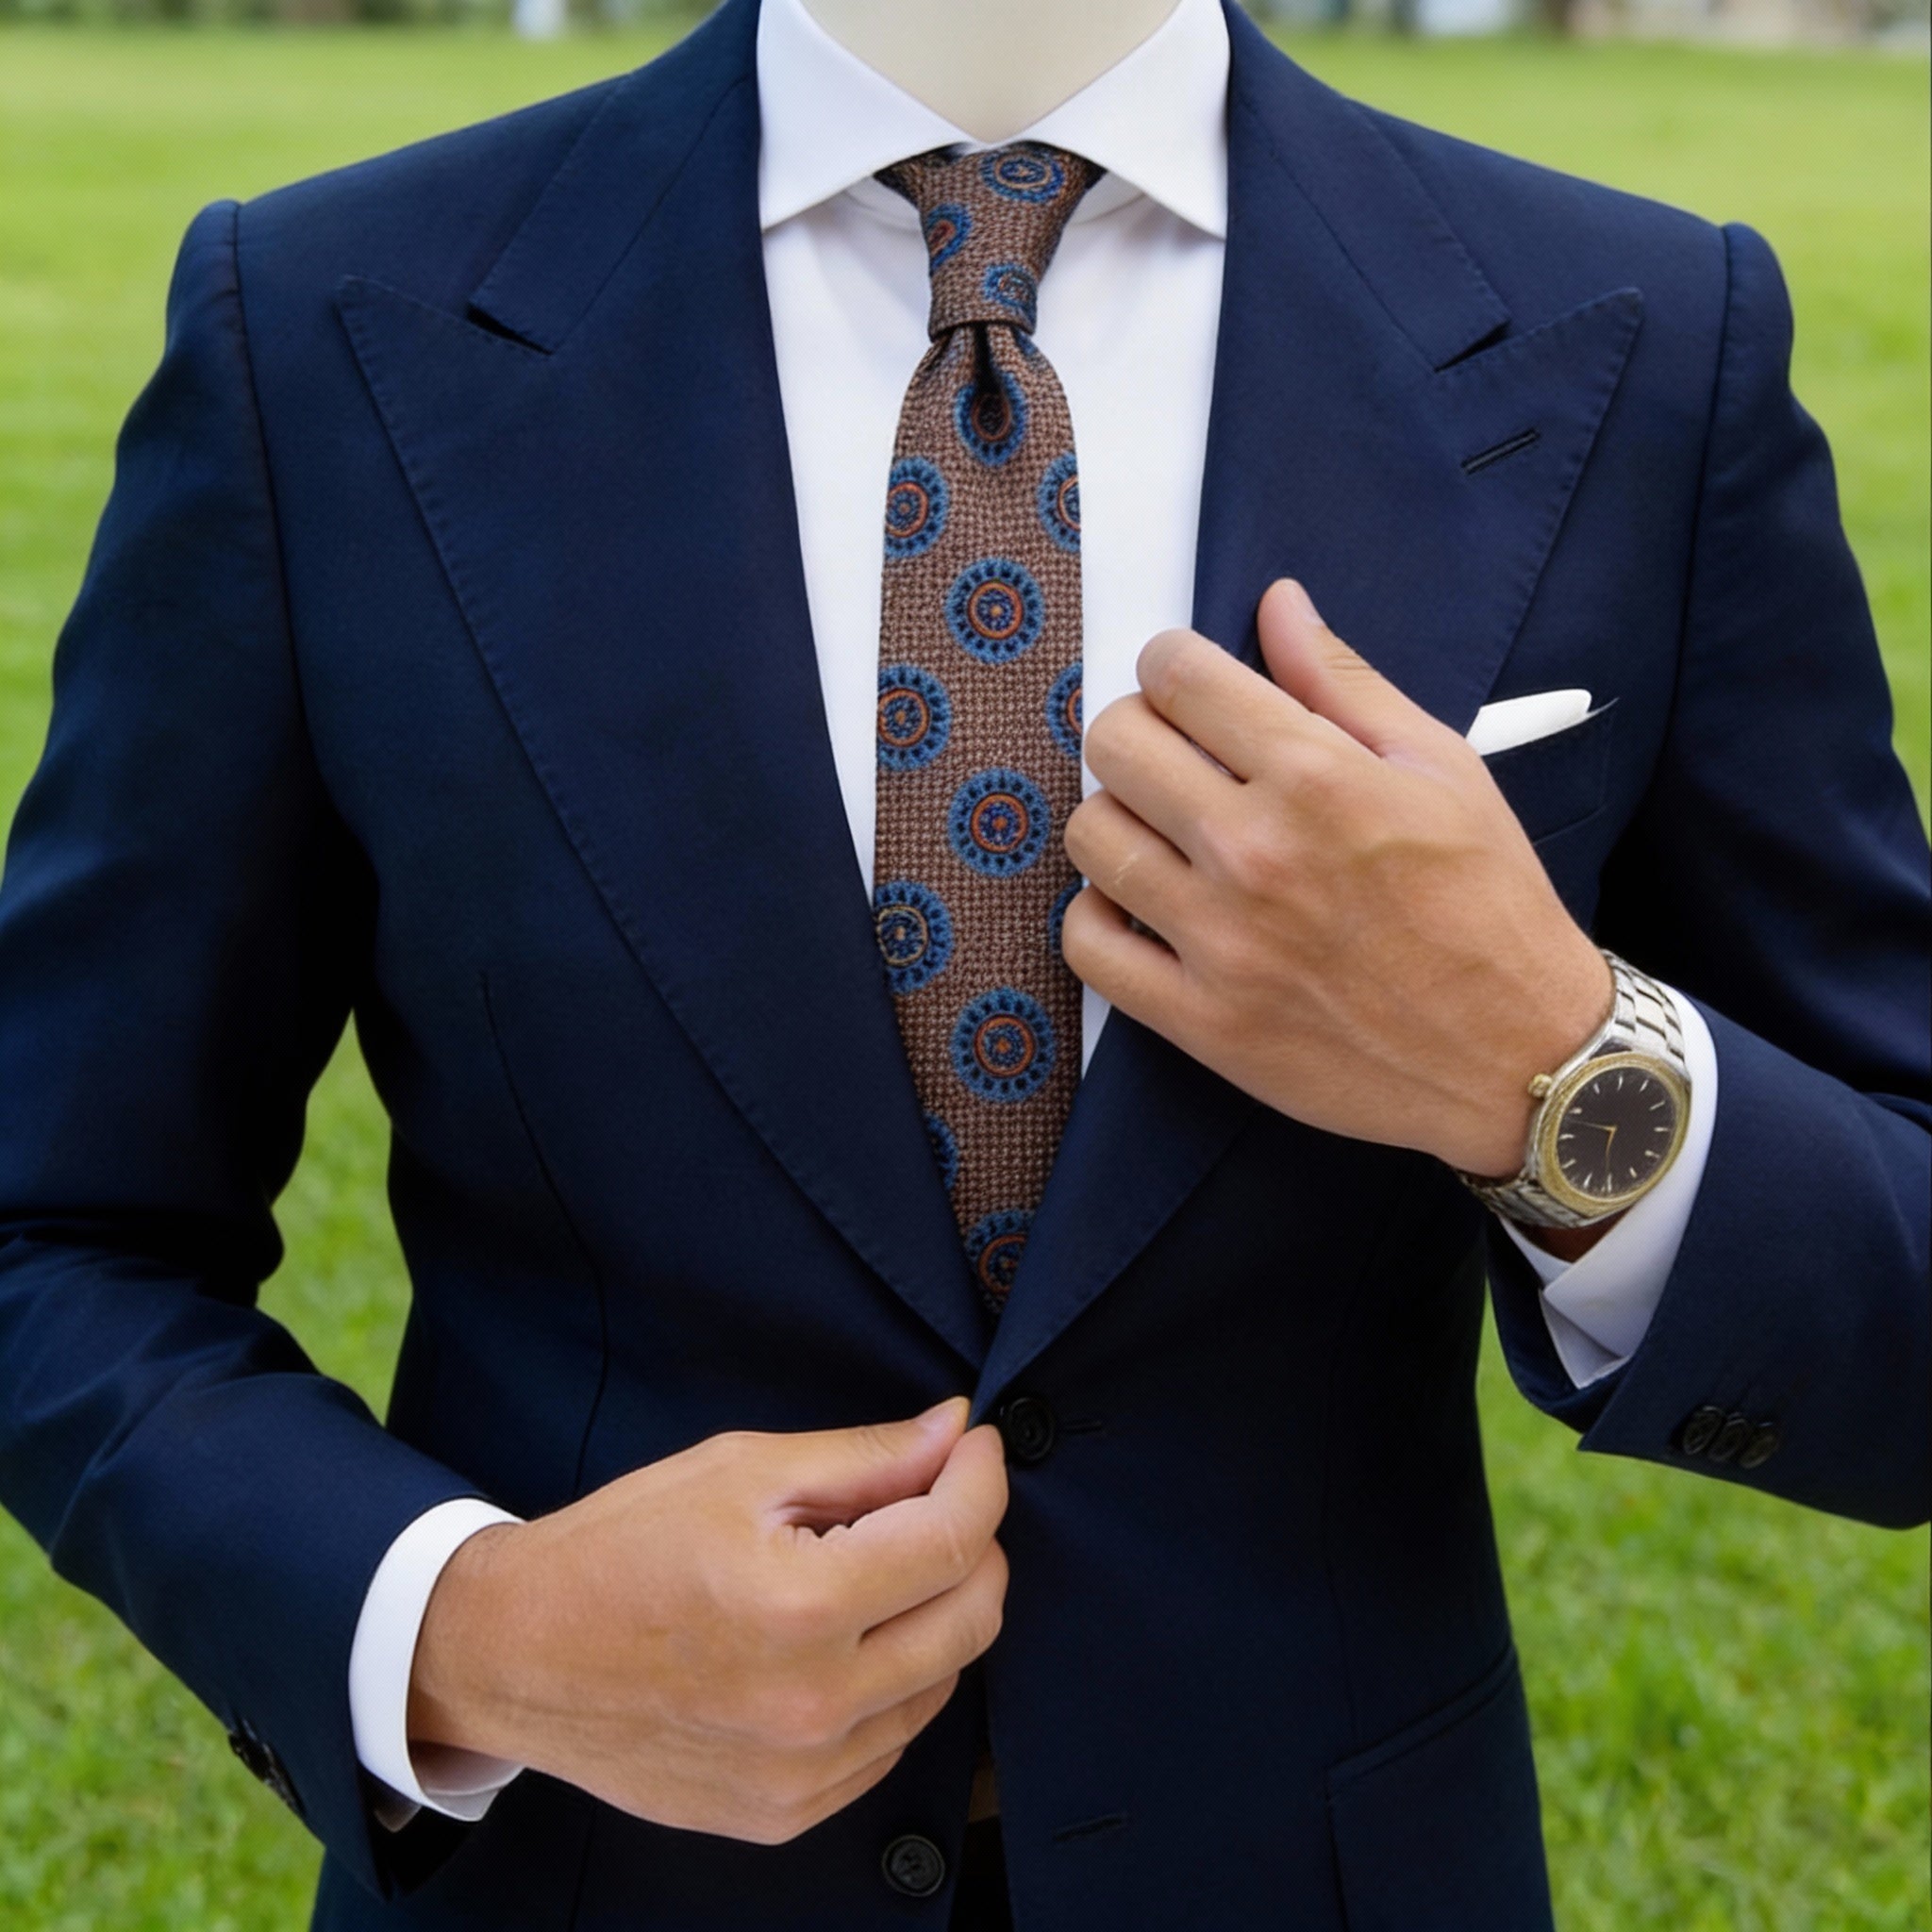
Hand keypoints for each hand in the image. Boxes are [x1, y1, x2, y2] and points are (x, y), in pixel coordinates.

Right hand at [406, 1398, 1007, 1844]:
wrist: (517, 1657)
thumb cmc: (619, 1548)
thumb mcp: (740, 1471)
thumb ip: (863, 1458)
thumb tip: (953, 1433)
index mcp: (800, 1606)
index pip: (954, 1540)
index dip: (982, 1479)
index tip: (975, 1447)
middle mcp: (813, 1703)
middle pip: (972, 1617)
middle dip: (975, 1541)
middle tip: (938, 1497)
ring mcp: (803, 1773)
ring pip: (943, 1681)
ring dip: (936, 1613)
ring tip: (872, 1568)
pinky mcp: (787, 1813)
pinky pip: (891, 1740)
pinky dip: (894, 1680)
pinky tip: (845, 1637)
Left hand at [1061, 578, 1611, 1179]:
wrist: (1519, 1055)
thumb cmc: (1489, 907)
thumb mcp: (1442, 768)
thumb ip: (1343, 682)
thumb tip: (1277, 604)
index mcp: (1317, 777)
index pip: (1178, 676)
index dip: (1171, 663)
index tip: (1186, 683)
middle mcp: (1255, 852)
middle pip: (1116, 744)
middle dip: (1137, 728)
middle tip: (1173, 754)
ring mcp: (1220, 941)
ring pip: (1090, 836)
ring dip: (1116, 818)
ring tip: (1162, 832)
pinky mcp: (1201, 1019)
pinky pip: (1087, 945)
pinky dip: (1098, 916)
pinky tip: (1143, 906)